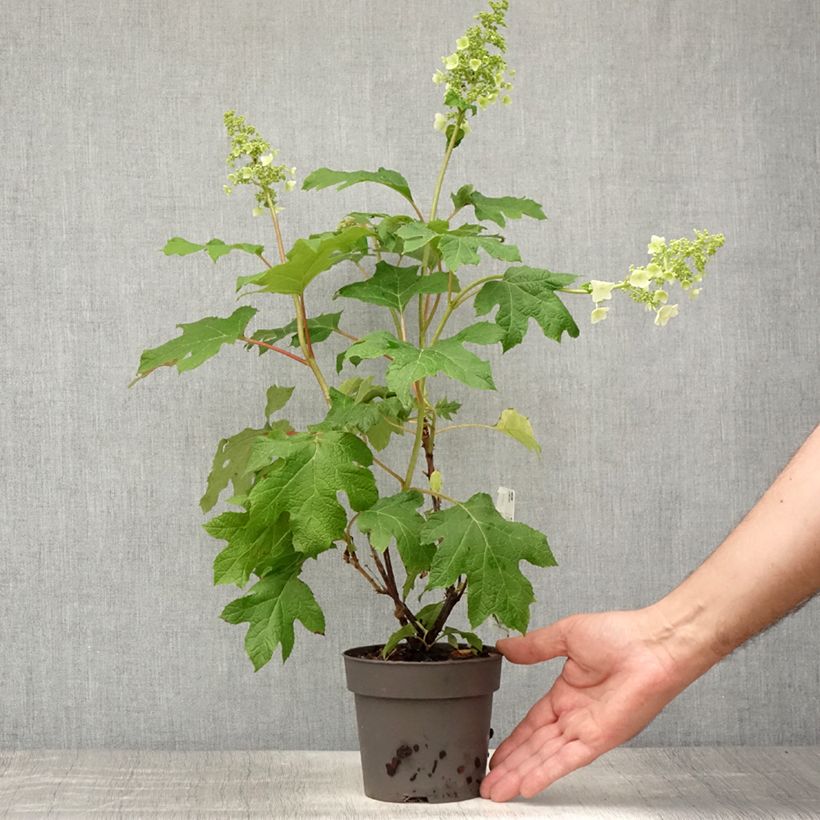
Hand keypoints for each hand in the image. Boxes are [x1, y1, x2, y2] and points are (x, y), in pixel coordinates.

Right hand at [480, 607, 696, 801]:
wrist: (654, 645)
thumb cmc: (621, 635)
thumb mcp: (565, 635)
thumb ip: (533, 646)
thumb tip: (505, 647)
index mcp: (567, 693)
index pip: (532, 724)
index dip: (513, 742)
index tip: (496, 755)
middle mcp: (575, 716)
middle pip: (535, 747)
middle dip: (510, 766)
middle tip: (487, 784)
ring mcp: (587, 729)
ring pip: (545, 757)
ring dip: (520, 775)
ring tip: (497, 791)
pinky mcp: (600, 738)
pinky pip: (567, 759)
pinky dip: (547, 772)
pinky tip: (527, 785)